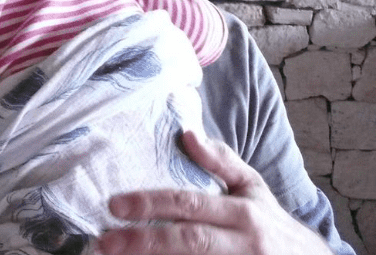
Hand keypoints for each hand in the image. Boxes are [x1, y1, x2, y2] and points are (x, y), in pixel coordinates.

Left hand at [97, 130, 332, 254]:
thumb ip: (221, 162)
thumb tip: (188, 132)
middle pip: (187, 240)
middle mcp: (242, 243)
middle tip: (103, 242)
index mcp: (242, 213)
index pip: (188, 204)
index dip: (150, 204)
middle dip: (141, 241)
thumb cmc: (273, 226)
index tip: (114, 205)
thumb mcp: (253, 189)